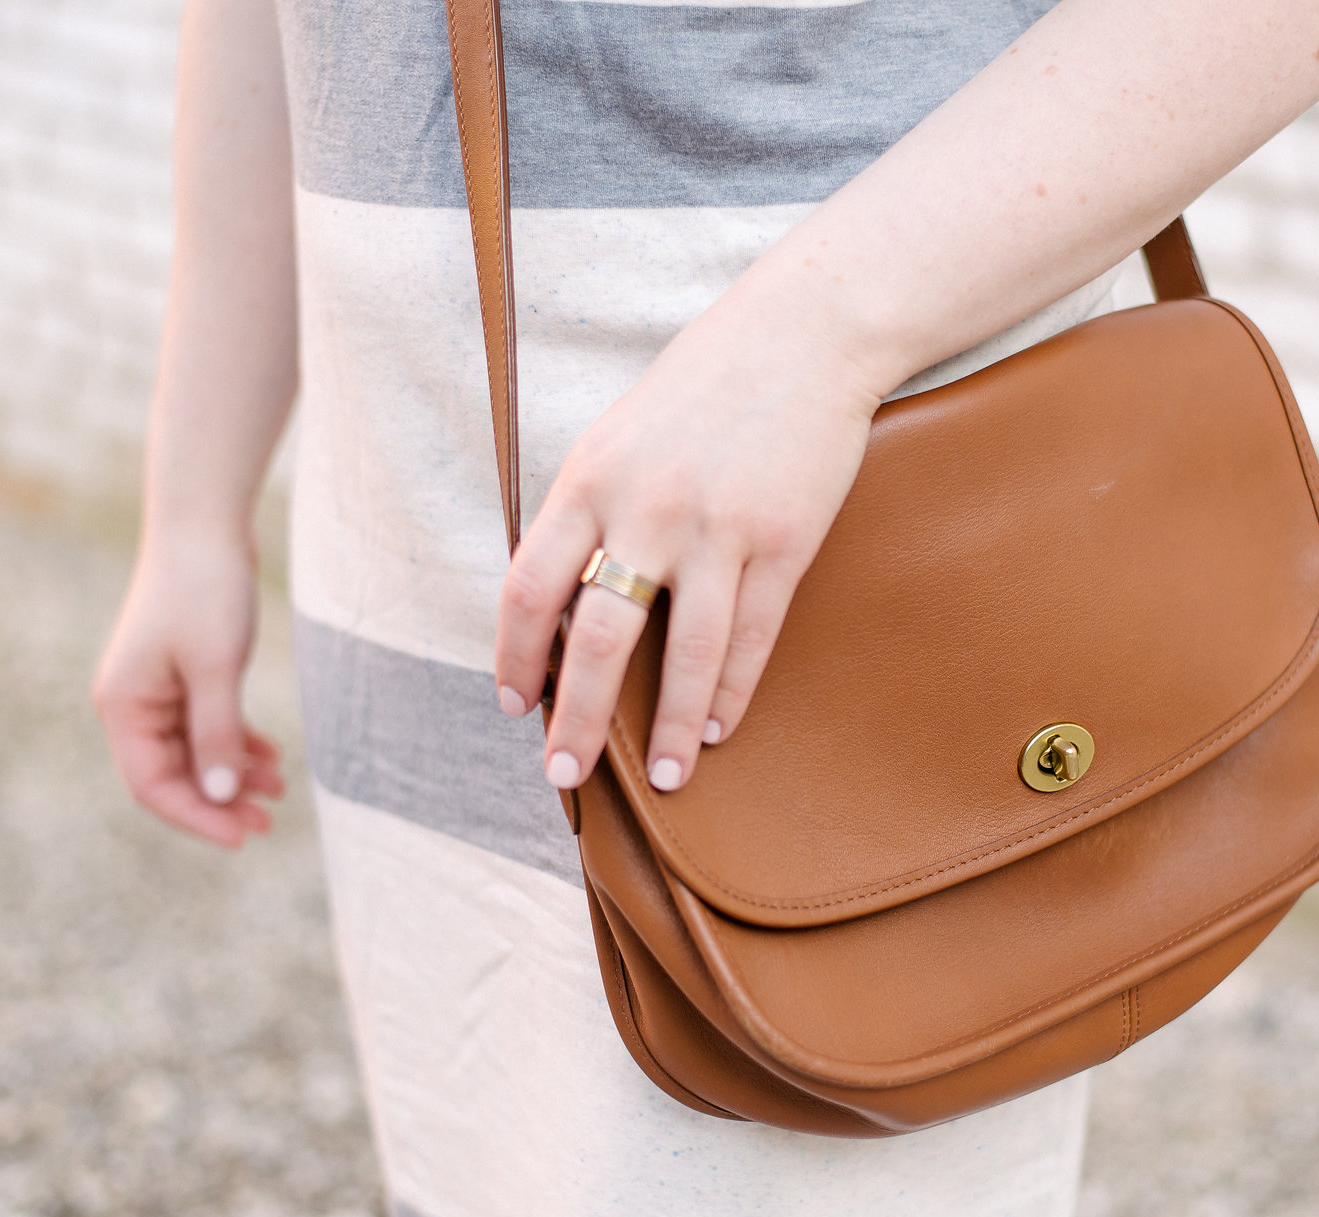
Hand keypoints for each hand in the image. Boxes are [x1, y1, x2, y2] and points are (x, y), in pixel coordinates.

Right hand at [93, 529, 285, 845]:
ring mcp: (157, 691)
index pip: (152, 786)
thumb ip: (216, 733)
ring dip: (233, 776)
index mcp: (123, 707)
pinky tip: (272, 759)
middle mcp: (133, 704)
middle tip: (269, 822)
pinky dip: (237, 744)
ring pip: (194, 754)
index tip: (244, 836)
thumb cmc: (205, 590)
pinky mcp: (185, 676)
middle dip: (219, 802)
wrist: (205, 526)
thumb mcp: (216, 668)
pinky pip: (207, 727)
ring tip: (279, 791)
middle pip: (173, 776)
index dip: (197, 817)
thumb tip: (219, 795)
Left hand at [492, 305, 885, 792]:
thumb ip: (589, 512)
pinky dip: (731, 690)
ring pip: (684, 655)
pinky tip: (718, 727)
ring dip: (670, 728)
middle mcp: (647, 510)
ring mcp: (719, 529)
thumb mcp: (618, 437)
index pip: (528, 588)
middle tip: (564, 776)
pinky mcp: (783, 541)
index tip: (514, 704)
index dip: (514, 656)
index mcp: (590, 480)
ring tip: (667, 779)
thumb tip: (561, 603)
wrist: (804, 335)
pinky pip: (751, 636)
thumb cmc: (704, 386)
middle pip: (597, 640)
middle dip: (576, 720)